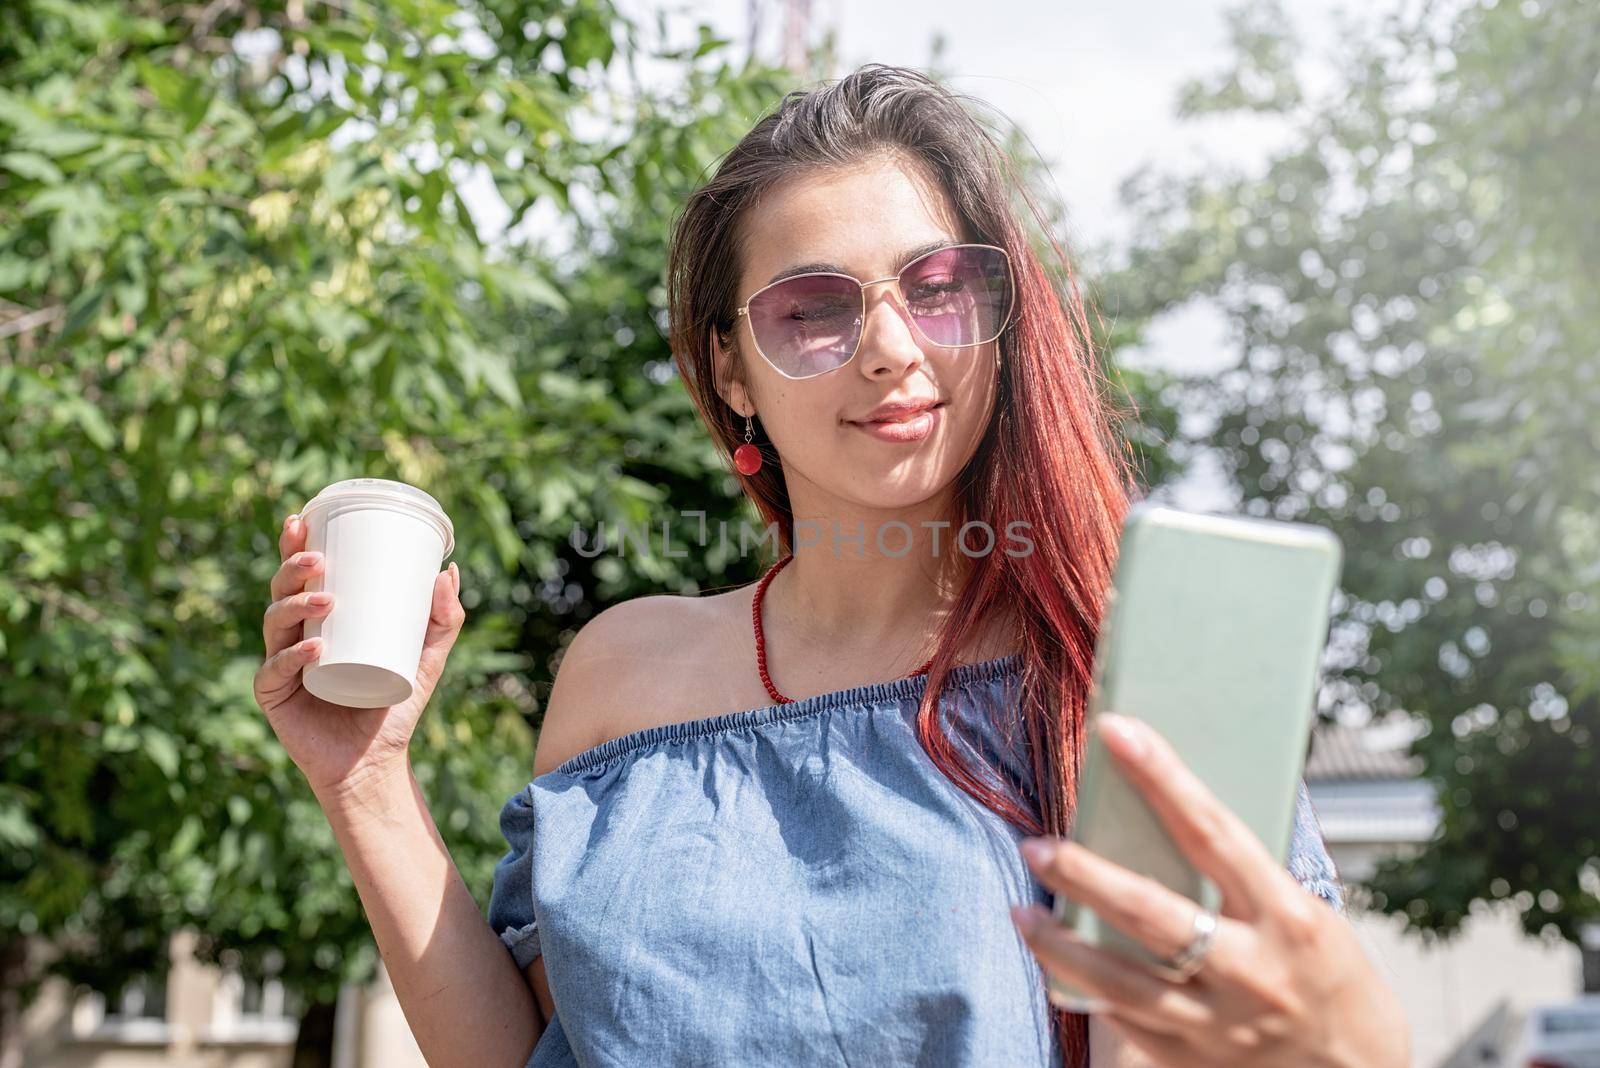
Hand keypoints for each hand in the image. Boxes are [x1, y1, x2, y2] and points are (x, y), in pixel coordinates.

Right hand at [252, 510, 466, 799]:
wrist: (375, 762)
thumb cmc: (395, 704)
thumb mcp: (427, 656)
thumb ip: (445, 618)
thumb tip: (449, 569)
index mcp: (318, 619)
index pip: (300, 573)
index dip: (294, 543)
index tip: (303, 516)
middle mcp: (292, 636)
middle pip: (280, 589)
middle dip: (291, 566)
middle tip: (316, 557)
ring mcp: (279, 664)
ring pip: (273, 622)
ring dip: (295, 604)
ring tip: (327, 600)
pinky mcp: (274, 697)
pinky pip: (275, 670)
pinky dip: (292, 657)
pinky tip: (312, 650)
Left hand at [1010, 714, 1409, 1067]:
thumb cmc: (1327, 971)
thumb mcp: (1303, 912)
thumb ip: (1239, 874)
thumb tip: (1161, 807)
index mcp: (1287, 916)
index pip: (1212, 831)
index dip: (1162, 776)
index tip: (1116, 729)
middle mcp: (1251, 971)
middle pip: (1150, 913)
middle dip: (1085, 875)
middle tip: (1036, 846)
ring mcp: (1219, 1022)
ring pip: (1120, 981)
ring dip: (1060, 945)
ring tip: (1022, 914)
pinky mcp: (1192, 1060)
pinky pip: (1122, 1021)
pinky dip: (1082, 989)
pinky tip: (1054, 964)